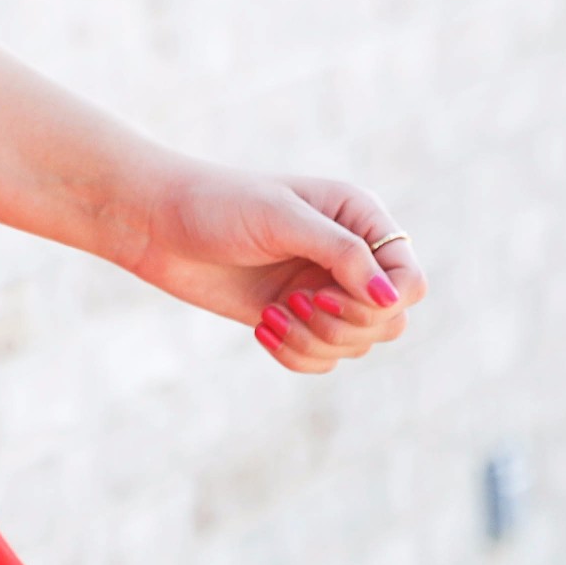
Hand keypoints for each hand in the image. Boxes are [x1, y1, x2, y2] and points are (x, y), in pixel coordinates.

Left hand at [115, 157, 427, 373]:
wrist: (156, 222)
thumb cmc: (217, 205)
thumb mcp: (281, 218)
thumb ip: (341, 253)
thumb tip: (390, 298)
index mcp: (359, 219)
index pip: (409, 280)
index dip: (383, 301)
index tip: (326, 293)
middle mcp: (349, 257)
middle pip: (390, 322)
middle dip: (343, 324)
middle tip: (296, 302)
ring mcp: (322, 290)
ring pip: (357, 345)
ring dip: (315, 341)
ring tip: (272, 315)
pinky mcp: (294, 317)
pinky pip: (322, 359)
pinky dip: (297, 354)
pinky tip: (261, 327)